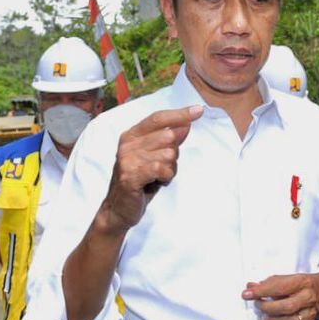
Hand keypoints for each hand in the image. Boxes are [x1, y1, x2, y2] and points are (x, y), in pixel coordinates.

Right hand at [100, 106, 202, 232]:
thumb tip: (185, 124)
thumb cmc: (140, 181)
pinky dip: (166, 176)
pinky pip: (161, 169)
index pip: (158, 118)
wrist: (119, 209)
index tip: (198, 110)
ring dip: (170, 168)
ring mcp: (127, 160)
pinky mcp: (130, 176)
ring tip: (158, 177)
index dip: (179, 114)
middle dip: (174, 153)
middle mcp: (127, 144)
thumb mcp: (155, 157)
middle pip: (167, 136)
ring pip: (168, 154)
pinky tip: (158, 182)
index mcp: (131, 135)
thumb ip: (168, 140)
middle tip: (163, 167)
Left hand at [243, 273, 318, 319]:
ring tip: (264, 318)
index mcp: (302, 282)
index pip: (280, 287)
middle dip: (267, 308)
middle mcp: (308, 299)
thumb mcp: (287, 278)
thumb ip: (268, 283)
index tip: (246, 294)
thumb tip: (249, 288)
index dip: (261, 291)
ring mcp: (310, 314)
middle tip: (258, 305)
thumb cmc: (300, 285)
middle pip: (287, 307)